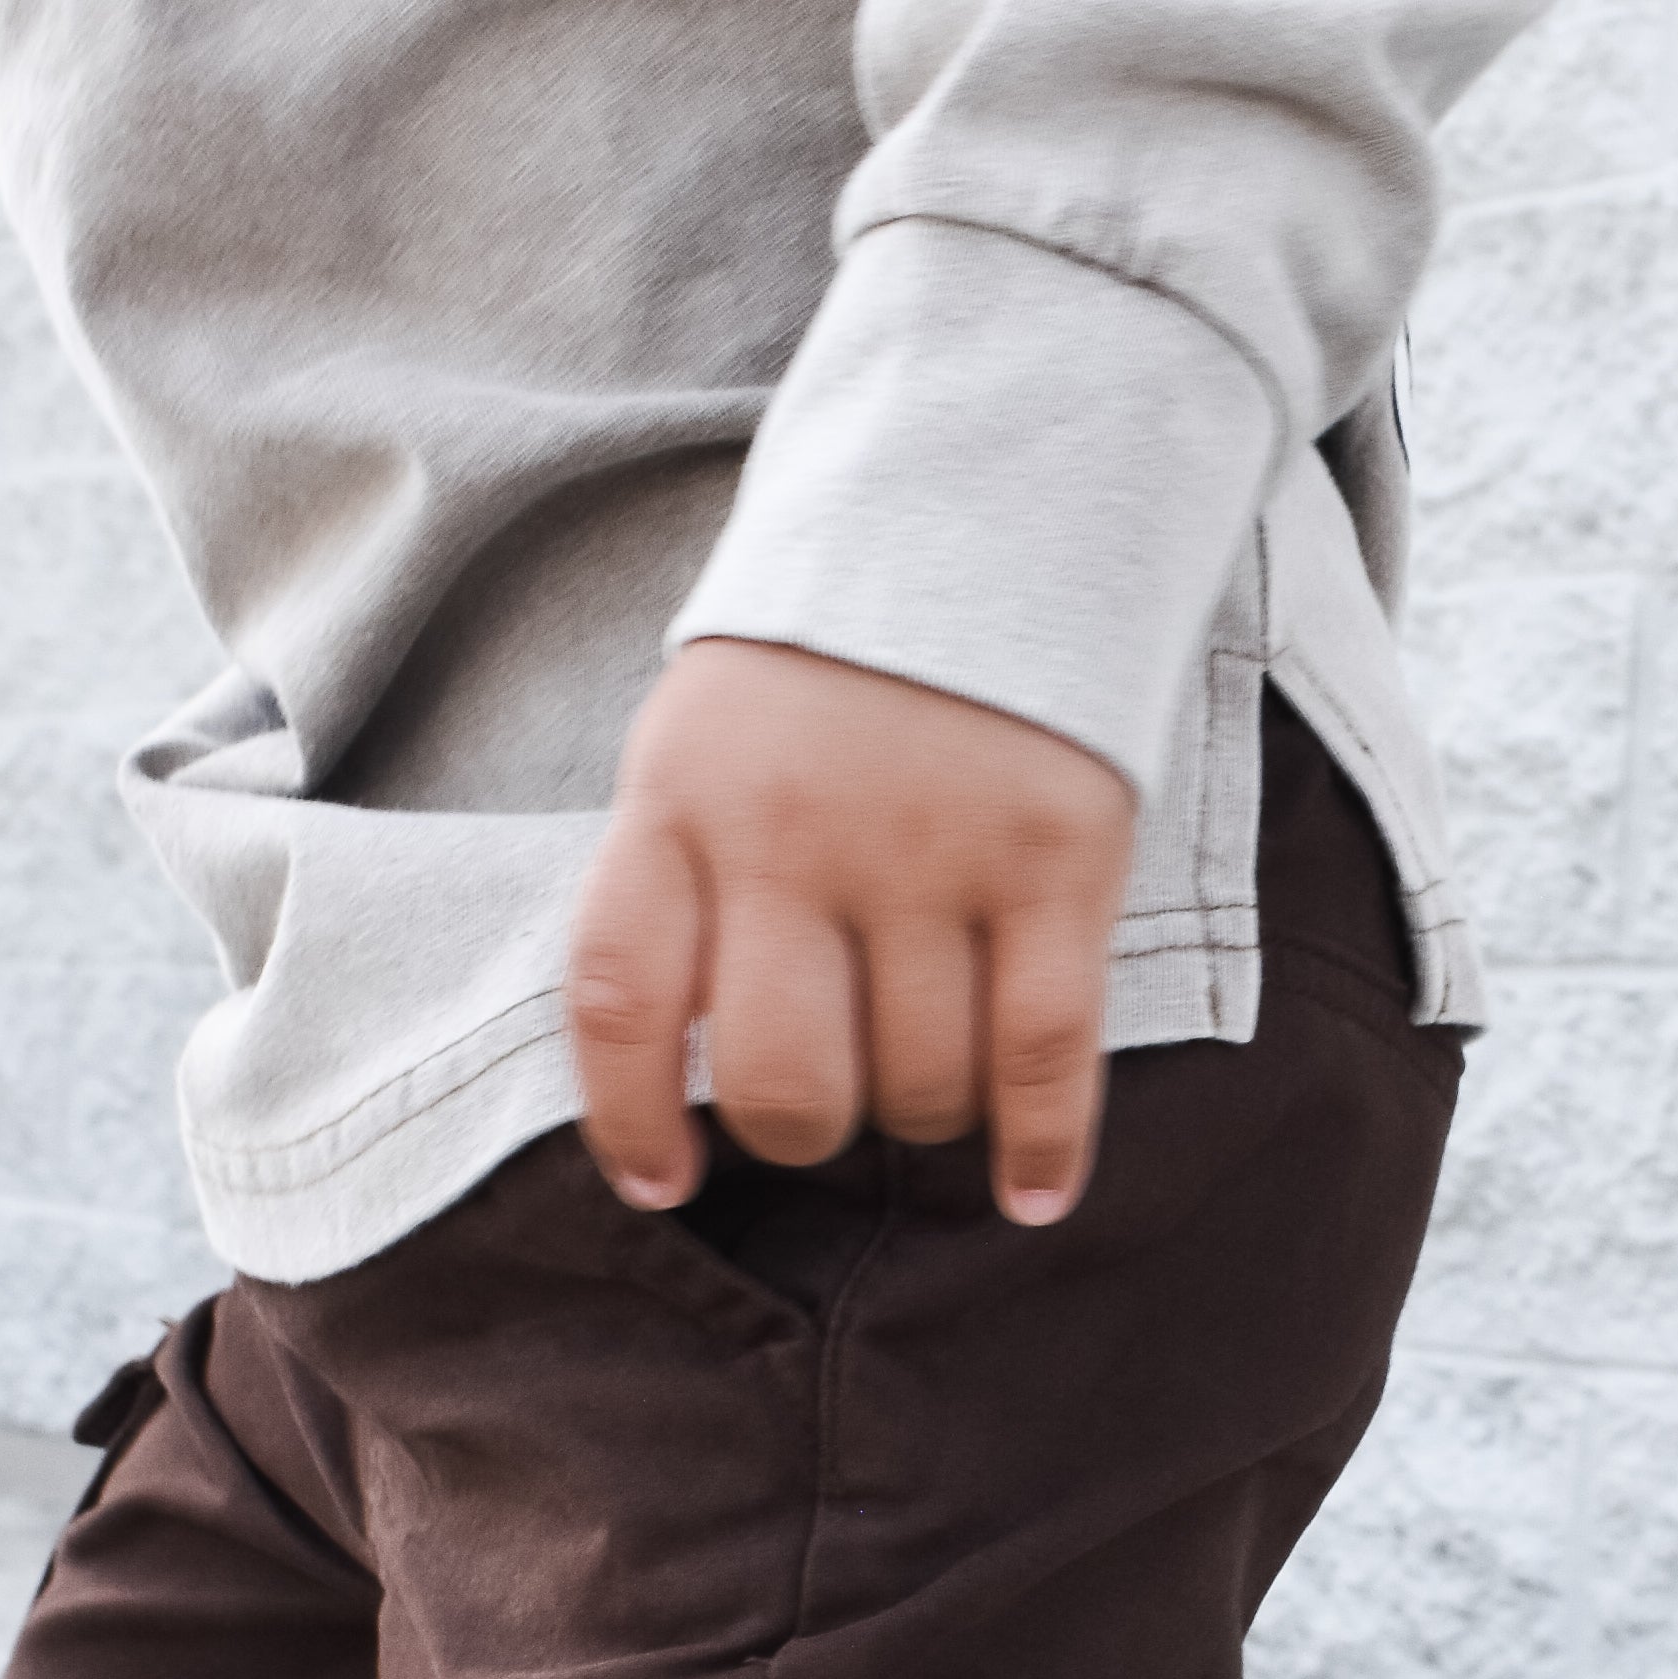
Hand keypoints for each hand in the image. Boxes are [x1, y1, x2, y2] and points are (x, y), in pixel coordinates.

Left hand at [567, 640, 1138, 1225]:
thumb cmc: (832, 661)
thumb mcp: (707, 738)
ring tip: (932, 1077)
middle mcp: (795, 828)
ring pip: (919, 1083)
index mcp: (681, 795)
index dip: (630, 1121)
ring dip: (925, 1119)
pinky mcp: (1058, 854)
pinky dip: (1043, 1146)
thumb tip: (687, 1079)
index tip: (660, 1184)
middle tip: (832, 1099)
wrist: (995, 485)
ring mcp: (932, 844)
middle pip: (783, 1080)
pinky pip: (1042, 1053)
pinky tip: (1032, 1193)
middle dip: (803, 1130)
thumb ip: (685, 879)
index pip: (620, 1000)